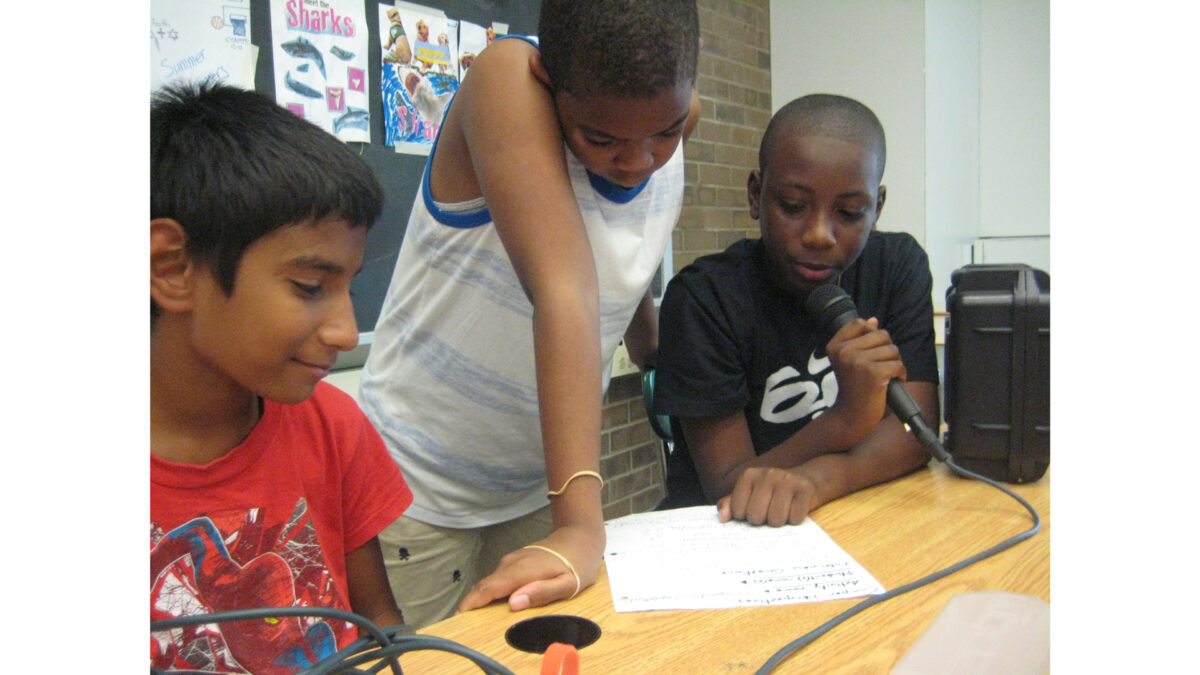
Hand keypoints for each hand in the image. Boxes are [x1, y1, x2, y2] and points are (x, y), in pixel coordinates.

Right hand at [457, 523, 603, 613]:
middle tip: (462, 624)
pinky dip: (491, 592)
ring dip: (480, 599)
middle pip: (485, 585)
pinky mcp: (514, 561)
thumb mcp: (567, 584)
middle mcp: (511, 564)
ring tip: (475, 619)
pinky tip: (493, 605)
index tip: (459, 617)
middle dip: (471, 604)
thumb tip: (514, 603)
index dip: (472, 603)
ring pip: (490, 581)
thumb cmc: (577, 564)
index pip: (489, 588)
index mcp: (522, 571)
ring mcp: (512, 560)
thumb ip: (542, 593)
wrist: (580, 537)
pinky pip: (497, 578)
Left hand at [717, 466, 816, 526]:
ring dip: (780, 522)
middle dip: (763, 521)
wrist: (806, 478)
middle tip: (769, 511)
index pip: (738, 511)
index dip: (746, 517)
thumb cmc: (773, 491)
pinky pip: (795, 519)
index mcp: (749, 475)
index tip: (755, 509)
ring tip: (783, 510)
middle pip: (756, 516)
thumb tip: (722, 518)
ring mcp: (786, 479)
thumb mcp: (750, 494)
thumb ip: (732, 504)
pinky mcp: (805, 488)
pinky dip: (795, 520)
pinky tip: (795, 508)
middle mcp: (767, 473)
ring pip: (776, 520)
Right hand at [822, 317, 905, 444]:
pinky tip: (890, 383)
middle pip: (881, 334)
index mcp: (835, 346)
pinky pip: (898, 364)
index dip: (872, 335)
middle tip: (880, 367)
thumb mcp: (849, 360)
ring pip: (892, 349)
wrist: (851, 415)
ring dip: (894, 363)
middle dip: (887, 350)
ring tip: (885, 376)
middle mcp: (844, 351)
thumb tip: (873, 320)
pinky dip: (900, 374)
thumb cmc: (854, 387)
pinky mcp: (874, 373)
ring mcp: (858, 361)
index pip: (860, 323)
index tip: (869, 353)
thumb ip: (860, 339)